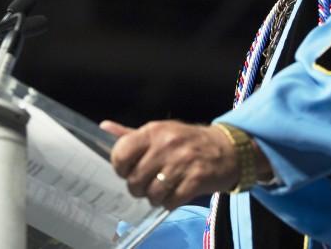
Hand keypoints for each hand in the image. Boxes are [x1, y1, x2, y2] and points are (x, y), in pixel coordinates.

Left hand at [99, 119, 238, 209]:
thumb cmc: (188, 141)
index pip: (121, 153)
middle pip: (135, 179)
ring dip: (155, 198)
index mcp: (154, 131)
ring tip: (161, 191)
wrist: (227, 149)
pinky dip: (170, 203)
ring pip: (153, 193)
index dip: (120, 168)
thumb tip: (103, 127)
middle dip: (138, 188)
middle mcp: (166, 144)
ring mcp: (183, 162)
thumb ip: (130, 134)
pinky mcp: (197, 179)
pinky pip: (172, 201)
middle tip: (146, 185)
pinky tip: (175, 194)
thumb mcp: (160, 131)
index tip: (128, 170)